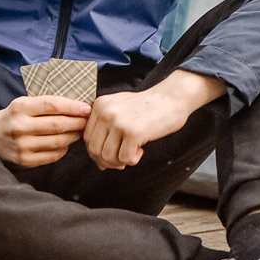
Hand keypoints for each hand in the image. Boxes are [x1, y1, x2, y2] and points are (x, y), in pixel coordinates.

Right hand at [0, 96, 90, 166]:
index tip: (87, 108)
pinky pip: (53, 155)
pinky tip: (66, 142)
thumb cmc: (15, 116)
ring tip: (79, 130)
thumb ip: (47, 103)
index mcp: (20, 107)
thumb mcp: (25, 103)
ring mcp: (21, 145)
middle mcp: (19, 126)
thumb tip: (78, 106)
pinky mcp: (25, 160)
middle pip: (57, 125)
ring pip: (58, 141)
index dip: (72, 106)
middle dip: (77, 122)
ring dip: (73, 136)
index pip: (51, 105)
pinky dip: (64, 148)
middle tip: (87, 120)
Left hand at [83, 70, 225, 170]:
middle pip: (94, 149)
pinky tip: (141, 149)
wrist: (172, 98)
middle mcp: (106, 112)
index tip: (110, 156)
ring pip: (107, 156)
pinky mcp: (133, 132)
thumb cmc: (148, 107)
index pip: (87, 137)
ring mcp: (119, 121)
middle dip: (107, 161)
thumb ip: (105, 130)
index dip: (97, 152)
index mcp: (100, 105)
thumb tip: (99, 161)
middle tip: (122, 160)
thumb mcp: (120, 110)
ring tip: (133, 153)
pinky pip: (125, 158)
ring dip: (120, 162)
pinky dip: (133, 159)